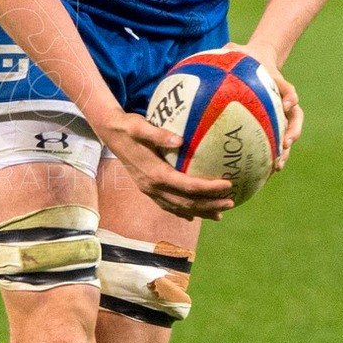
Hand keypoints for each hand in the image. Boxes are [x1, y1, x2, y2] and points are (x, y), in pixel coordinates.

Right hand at [92, 110, 234, 220]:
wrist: (111, 135)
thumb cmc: (129, 128)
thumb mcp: (142, 127)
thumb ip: (160, 134)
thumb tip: (180, 140)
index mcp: (156, 174)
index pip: (188, 186)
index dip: (209, 188)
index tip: (227, 184)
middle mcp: (153, 187)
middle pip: (187, 203)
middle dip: (210, 205)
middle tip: (230, 202)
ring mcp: (149, 190)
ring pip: (178, 208)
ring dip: (200, 212)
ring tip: (219, 215)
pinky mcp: (147, 189)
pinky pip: (168, 205)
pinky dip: (183, 212)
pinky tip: (193, 215)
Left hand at [213, 42, 301, 169]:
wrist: (255, 61)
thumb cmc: (246, 57)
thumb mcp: (240, 49)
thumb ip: (234, 49)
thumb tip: (225, 48)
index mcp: (278, 85)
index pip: (288, 92)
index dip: (289, 102)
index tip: (288, 109)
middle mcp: (282, 102)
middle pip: (292, 122)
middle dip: (290, 136)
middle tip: (284, 149)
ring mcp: (277, 114)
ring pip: (285, 136)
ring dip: (282, 152)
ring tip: (276, 167)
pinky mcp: (268, 123)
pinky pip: (268, 141)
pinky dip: (264, 155)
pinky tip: (253, 169)